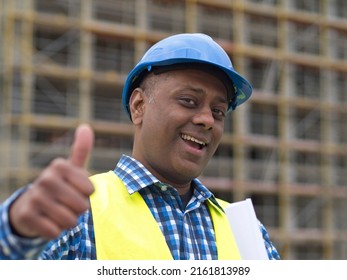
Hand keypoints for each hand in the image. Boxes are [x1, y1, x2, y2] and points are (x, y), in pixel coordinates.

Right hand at [9, 124, 94, 238]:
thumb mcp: (70, 168)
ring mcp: (34, 197)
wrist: (31, 205)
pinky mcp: (27, 215)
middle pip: (81, 206)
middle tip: (69, 204)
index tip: (78, 190)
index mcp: (59, 166)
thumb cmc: (60, 186)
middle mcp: (45, 178)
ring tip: (61, 212)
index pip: (90, 190)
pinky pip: (54, 231)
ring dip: (69, 221)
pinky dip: (56, 231)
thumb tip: (85, 126)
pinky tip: (49, 221)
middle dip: (79, 210)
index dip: (88, 195)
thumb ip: (80, 149)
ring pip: (69, 220)